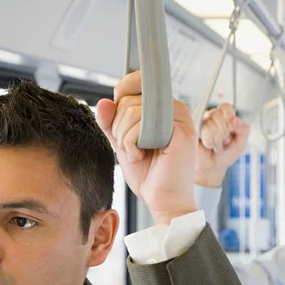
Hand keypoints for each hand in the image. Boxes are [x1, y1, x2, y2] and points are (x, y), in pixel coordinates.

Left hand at [95, 71, 197, 224]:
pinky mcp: (181, 133)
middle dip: (119, 126)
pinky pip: (140, 127)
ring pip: (132, 111)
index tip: (116, 113)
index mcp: (165, 108)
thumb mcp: (123, 143)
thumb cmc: (150, 175)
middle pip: (129, 99)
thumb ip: (112, 122)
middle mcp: (176, 110)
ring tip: (137, 154)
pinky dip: (131, 144)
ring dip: (124, 139)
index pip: (138, 82)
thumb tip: (103, 102)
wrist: (165, 201)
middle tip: (131, 147)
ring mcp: (180, 120)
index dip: (121, 92)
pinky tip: (141, 156)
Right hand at [195, 103, 249, 187]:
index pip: (226, 107)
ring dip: (217, 139)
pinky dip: (209, 142)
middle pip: (218, 115)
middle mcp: (212, 117)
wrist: (213, 168)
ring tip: (216, 145)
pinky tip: (209, 146)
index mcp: (225, 116)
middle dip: (224, 133)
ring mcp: (201, 123)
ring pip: (211, 124)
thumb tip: (237, 119)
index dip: (229, 119)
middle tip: (223, 142)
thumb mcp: (240, 143)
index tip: (231, 131)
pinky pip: (204, 132)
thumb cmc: (226, 155)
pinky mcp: (192, 130)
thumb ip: (244, 130)